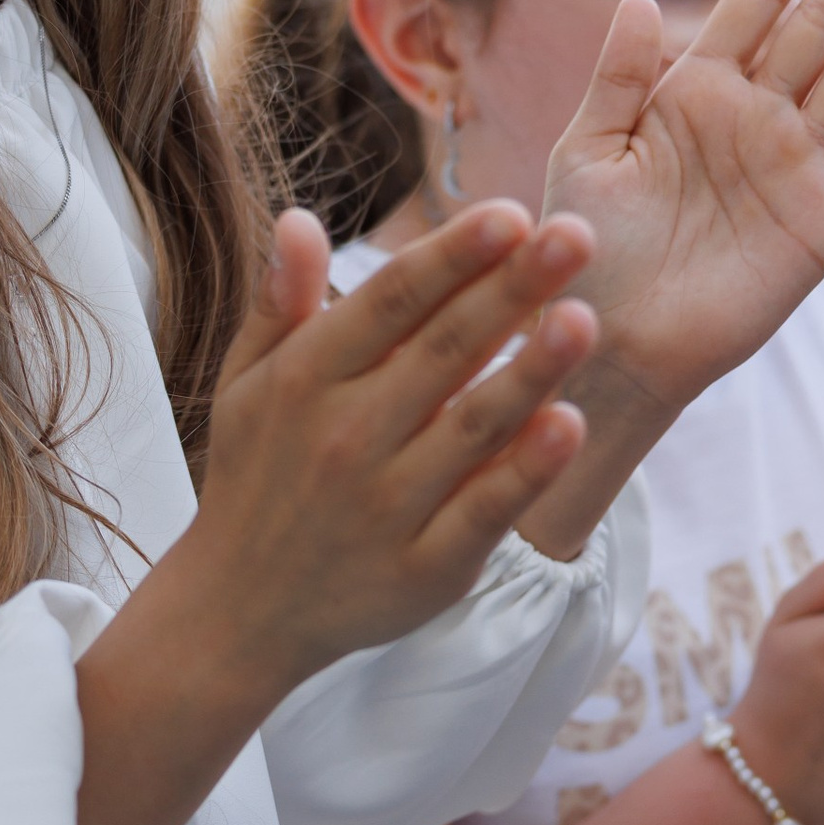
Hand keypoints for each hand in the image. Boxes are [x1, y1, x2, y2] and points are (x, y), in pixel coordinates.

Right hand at [185, 200, 605, 698]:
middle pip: (442, 351)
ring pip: (472, 428)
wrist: (239, 611)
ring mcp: (387, 507)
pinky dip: (526, 472)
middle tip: (576, 236)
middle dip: (510, 289)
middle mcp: (344, 437)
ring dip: (530, 372)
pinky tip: (570, 425)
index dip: (451, 255)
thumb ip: (280, 302)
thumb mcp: (247, 384)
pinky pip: (484, 512)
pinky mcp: (426, 569)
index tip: (509, 213)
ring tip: (584, 319)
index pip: (390, 303)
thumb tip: (298, 216)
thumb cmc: (257, 477)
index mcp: (305, 380)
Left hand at [540, 0, 823, 436]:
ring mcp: (793, 168)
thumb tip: (640, 0)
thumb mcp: (587, 151)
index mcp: (695, 91)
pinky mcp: (819, 226)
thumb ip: (617, 78)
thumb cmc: (585, 248)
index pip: (755, 3)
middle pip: (819, 27)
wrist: (609, 340)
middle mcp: (753, 119)